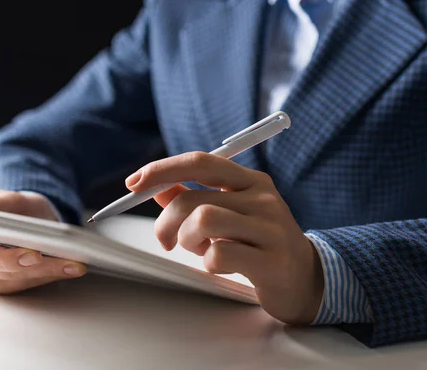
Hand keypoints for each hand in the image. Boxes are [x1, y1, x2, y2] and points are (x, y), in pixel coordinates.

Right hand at [0, 190, 86, 293]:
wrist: (32, 221)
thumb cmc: (14, 208)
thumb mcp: (5, 198)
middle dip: (10, 259)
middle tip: (35, 254)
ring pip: (12, 276)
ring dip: (44, 269)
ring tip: (70, 260)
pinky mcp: (7, 285)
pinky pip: (29, 282)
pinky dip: (53, 273)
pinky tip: (72, 266)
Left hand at [125, 152, 323, 323]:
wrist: (306, 278)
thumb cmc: (257, 242)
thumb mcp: (229, 212)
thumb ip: (193, 198)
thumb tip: (155, 187)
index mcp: (250, 180)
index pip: (200, 162)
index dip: (162, 169)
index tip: (133, 183)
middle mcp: (262, 198)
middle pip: (194, 199)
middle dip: (166, 223)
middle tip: (165, 240)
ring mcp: (270, 228)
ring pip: (203, 221)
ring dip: (187, 240)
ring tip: (199, 250)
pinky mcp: (272, 260)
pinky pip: (218, 255)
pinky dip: (208, 263)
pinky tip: (221, 266)